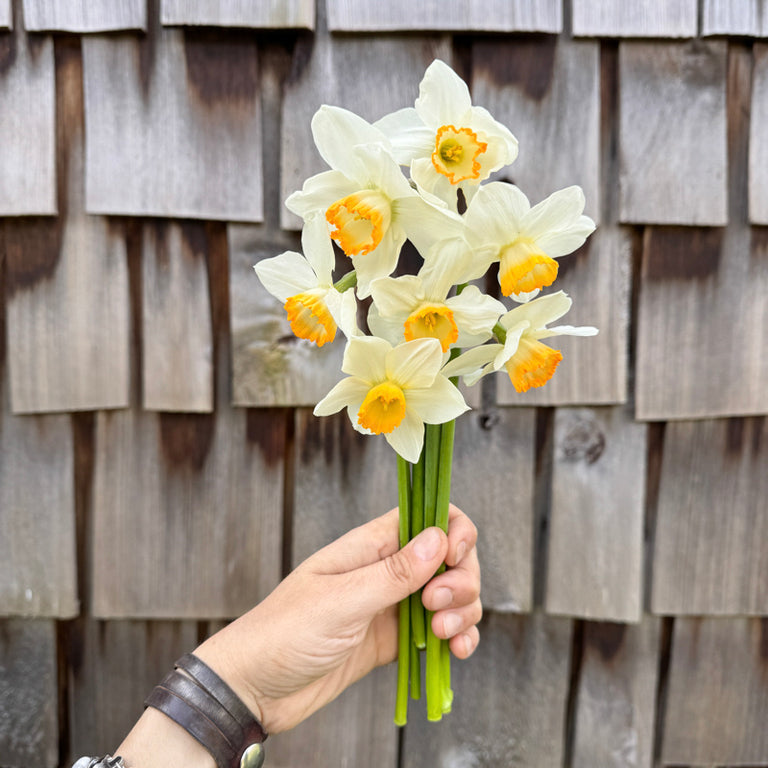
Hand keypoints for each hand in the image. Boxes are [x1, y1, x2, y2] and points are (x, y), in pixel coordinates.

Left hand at [195, 504, 480, 732]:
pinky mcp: (394, 639)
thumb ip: (393, 573)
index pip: (427, 516)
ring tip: (446, 636)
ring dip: (463, 611)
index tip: (456, 556)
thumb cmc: (285, 633)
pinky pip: (440, 630)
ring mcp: (392, 605)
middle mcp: (386, 570)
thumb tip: (439, 537)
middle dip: (461, 578)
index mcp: (370, 546)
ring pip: (450, 593)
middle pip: (448, 557)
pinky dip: (458, 637)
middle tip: (437, 607)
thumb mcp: (341, 601)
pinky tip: (458, 652)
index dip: (453, 529)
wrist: (255, 687)